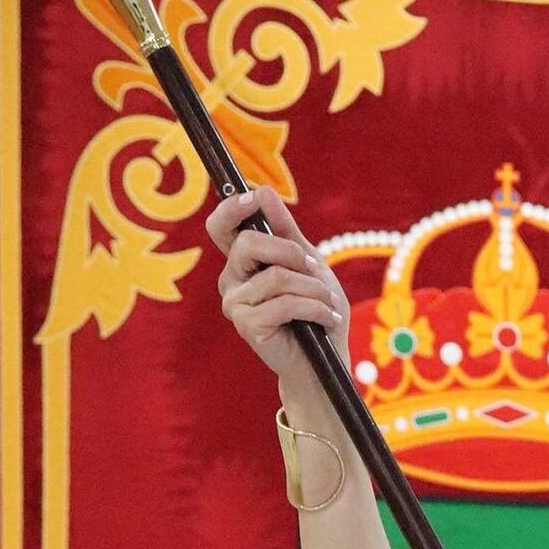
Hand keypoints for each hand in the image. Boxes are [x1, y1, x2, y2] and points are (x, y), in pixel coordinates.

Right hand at [205, 185, 349, 391]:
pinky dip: (315, 308)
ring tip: (327, 304)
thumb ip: (286, 230)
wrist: (325, 358)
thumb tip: (261, 190)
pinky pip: (284, 303)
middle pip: (249, 243)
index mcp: (243, 262)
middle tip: (313, 270)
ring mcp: (234, 304)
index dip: (232, 208)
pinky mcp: (247, 325)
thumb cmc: (316, 309)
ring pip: (276, 276)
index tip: (253, 199)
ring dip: (314, 289)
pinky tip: (325, 320)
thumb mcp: (308, 263)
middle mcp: (231, 280)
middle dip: (291, 253)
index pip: (221, 227)